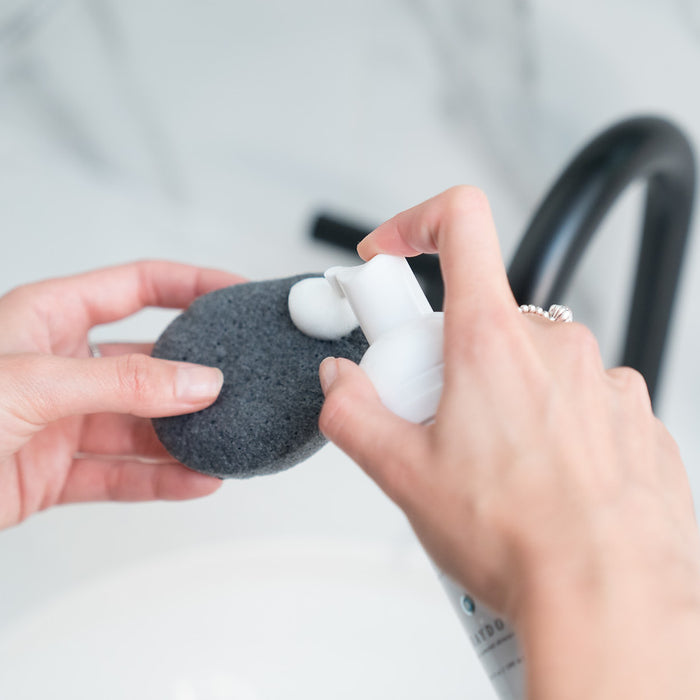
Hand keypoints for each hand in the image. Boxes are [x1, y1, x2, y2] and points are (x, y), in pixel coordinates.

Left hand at [0, 261, 242, 529]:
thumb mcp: (29, 383)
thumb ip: (122, 384)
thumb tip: (197, 382)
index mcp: (48, 318)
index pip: (136, 285)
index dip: (190, 283)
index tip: (234, 292)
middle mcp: (59, 366)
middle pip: (147, 360)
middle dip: (195, 371)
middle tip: (239, 379)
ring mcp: (59, 421)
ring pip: (140, 424)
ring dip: (184, 435)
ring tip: (226, 439)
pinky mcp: (53, 473)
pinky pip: (121, 474)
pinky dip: (161, 480)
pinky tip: (196, 479)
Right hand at [318, 187, 699, 698]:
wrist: (611, 601)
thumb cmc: (518, 540)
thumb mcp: (403, 475)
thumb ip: (353, 413)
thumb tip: (340, 382)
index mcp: (491, 342)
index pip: (460, 223)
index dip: (416, 222)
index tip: (392, 253)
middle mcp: (554, 346)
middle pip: (482, 316)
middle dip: (450, 360)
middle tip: (440, 421)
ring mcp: (602, 380)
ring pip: (530, 363)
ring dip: (503, 398)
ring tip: (493, 466)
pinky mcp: (632, 417)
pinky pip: (578, 400)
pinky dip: (551, 426)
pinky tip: (540, 481)